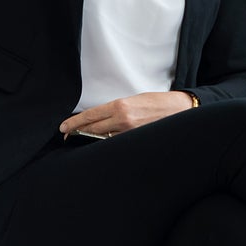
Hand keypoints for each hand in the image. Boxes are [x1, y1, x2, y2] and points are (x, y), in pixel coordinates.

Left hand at [58, 91, 195, 136]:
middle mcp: (122, 120)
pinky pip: (115, 144)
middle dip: (77, 133)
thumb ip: (116, 109)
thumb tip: (100, 118)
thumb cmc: (158, 103)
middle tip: (67, 137)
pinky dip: (106, 144)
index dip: (73, 123)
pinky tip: (101, 146)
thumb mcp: (134, 100)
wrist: (181, 110)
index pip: (89, 116)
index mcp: (120, 106)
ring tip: (81, 141)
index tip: (63, 127)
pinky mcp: (135, 141)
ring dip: (90, 140)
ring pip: (102, 139)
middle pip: (91, 129)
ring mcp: (128, 133)